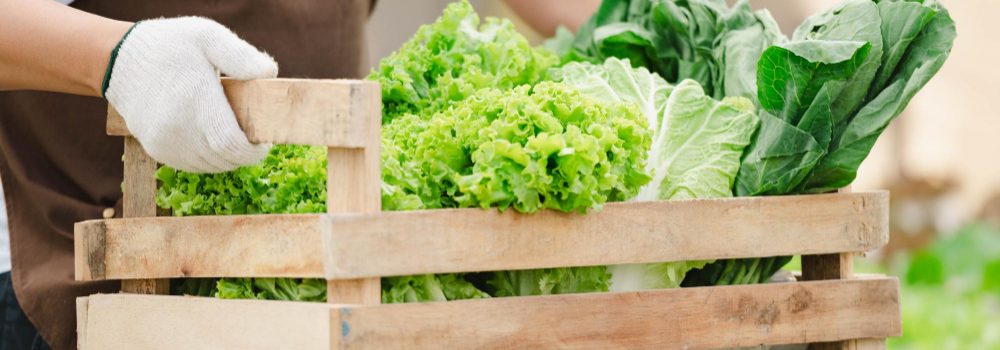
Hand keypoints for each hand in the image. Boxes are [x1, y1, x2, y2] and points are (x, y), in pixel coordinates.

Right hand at [105, 17, 276, 172]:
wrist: (117, 60)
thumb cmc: (170, 46)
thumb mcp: (207, 36)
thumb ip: (240, 55)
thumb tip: (269, 73)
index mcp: (196, 102)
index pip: (232, 145)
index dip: (254, 150)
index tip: (263, 140)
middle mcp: (179, 129)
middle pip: (225, 160)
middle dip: (244, 153)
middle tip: (252, 137)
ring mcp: (166, 143)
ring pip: (210, 166)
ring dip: (227, 157)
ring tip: (232, 135)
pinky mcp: (156, 150)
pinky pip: (192, 166)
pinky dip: (209, 159)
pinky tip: (212, 140)